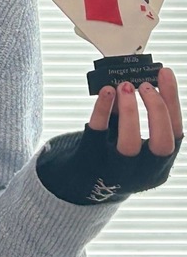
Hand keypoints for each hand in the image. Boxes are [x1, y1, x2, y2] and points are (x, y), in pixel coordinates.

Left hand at [37, 69, 182, 204]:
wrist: (81, 181)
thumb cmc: (111, 153)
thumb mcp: (130, 138)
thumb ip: (133, 114)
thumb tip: (134, 79)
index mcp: (158, 165)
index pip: (175, 134)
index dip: (172, 102)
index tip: (164, 75)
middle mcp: (142, 172)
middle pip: (161, 145)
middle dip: (157, 111)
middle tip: (144, 85)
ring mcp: (117, 171)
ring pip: (129, 144)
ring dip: (130, 111)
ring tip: (124, 86)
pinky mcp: (91, 161)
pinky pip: (97, 134)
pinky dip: (103, 109)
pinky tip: (105, 92)